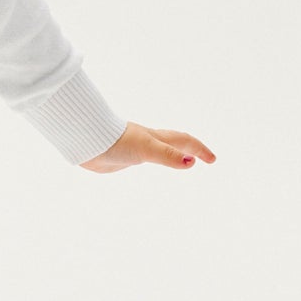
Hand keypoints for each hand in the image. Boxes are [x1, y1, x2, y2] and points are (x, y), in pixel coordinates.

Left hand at [83, 122, 214, 173]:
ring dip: (173, 153)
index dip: (199, 150)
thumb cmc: (117, 142)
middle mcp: (148, 141)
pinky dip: (154, 158)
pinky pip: (145, 156)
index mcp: (156, 137)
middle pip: (175, 142)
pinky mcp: (123, 155)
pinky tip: (148, 161)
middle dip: (191, 149)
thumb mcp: (147, 149)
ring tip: (182, 160)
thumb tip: (191, 163)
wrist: (87, 141)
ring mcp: (136, 147)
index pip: (184, 141)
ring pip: (160, 149)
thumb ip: (168, 156)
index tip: (213, 160)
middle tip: (204, 159)